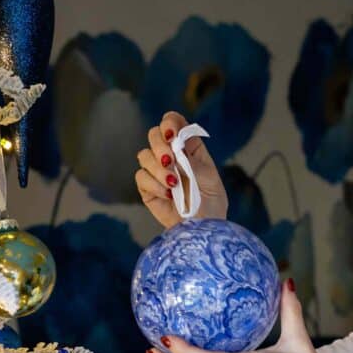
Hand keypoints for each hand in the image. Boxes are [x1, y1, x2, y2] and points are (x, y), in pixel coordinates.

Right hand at [135, 111, 228, 229]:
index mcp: (189, 147)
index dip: (170, 122)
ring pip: (144, 155)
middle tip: (171, 161)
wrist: (201, 230)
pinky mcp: (147, 188)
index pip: (174, 122)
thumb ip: (193, 162)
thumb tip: (175, 147)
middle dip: (160, 146)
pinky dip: (154, 185)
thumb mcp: (210, 180)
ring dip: (158, 169)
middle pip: (154, 135)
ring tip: (174, 184)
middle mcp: (171, 155)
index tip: (171, 134)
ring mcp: (157, 171)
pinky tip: (168, 195)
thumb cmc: (211, 204)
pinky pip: (141, 177)